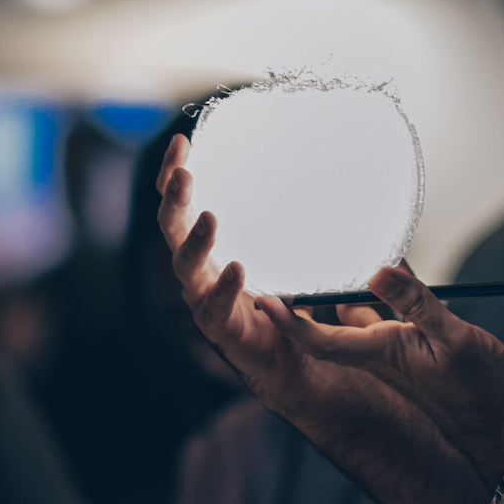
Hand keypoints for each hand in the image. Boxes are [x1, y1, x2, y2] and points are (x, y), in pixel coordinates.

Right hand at [156, 136, 371, 410]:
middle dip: (173, 199)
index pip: (182, 205)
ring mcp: (206, 301)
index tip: (182, 141)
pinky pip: (214, 310)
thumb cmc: (292, 302)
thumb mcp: (295, 252)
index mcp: (209, 247)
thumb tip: (331, 168)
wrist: (298, 362)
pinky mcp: (224, 332)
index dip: (174, 174)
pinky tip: (235, 269)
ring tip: (210, 218)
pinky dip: (224, 289)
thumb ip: (301, 219)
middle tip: (182, 173)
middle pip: (172, 229)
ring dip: (195, 241)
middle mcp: (199, 271)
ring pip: (185, 268)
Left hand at [268, 265, 503, 483]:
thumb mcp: (455, 340)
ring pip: (358, 313)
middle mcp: (379, 353)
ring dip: (346, 287)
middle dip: (308, 294)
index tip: (261, 299)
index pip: (317, 338)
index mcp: (380, 353)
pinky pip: (384, 315)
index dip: (287, 321)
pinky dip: (379, 292)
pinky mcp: (413, 349)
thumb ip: (416, 304)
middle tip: (287, 257)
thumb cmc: (482, 392)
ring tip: (329, 252)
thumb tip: (378, 269)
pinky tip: (385, 268)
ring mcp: (395, 352)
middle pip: (332, 320)